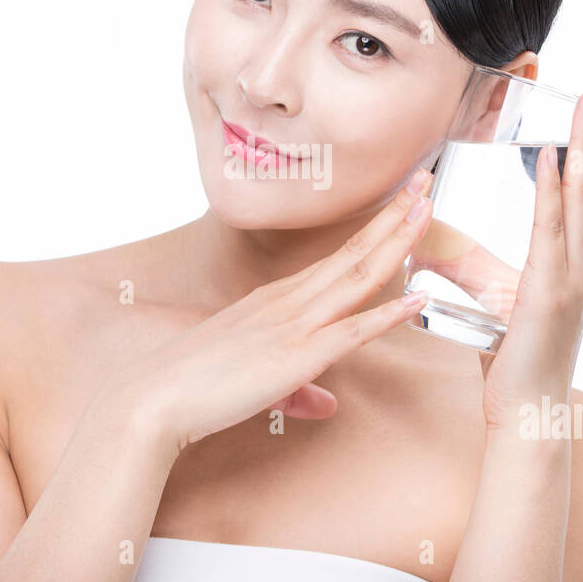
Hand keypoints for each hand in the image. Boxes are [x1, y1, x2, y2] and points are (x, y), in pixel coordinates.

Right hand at [98, 166, 436, 453]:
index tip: (402, 203)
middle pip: (353, 253)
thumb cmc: (191, 385)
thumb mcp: (252, 380)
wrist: (153, 397)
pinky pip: (351, 331)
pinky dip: (388, 314)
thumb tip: (324, 401)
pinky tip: (417, 298)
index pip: (336, 259)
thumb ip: (296, 389)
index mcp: (276, 301)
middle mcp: (288, 303)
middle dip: (394, 216)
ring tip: (429, 210)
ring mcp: (293, 325)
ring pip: (358, 277)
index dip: (374, 230)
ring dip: (397, 242)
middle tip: (427, 180)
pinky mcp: (295, 357)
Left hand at [479, 67, 582, 427]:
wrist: (528, 412)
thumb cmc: (513, 359)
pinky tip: (549, 159)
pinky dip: (551, 193)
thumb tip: (433, 245)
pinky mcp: (551, 292)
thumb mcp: (493, 300)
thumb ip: (474, 268)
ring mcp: (573, 274)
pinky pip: (551, 232)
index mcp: (575, 257)